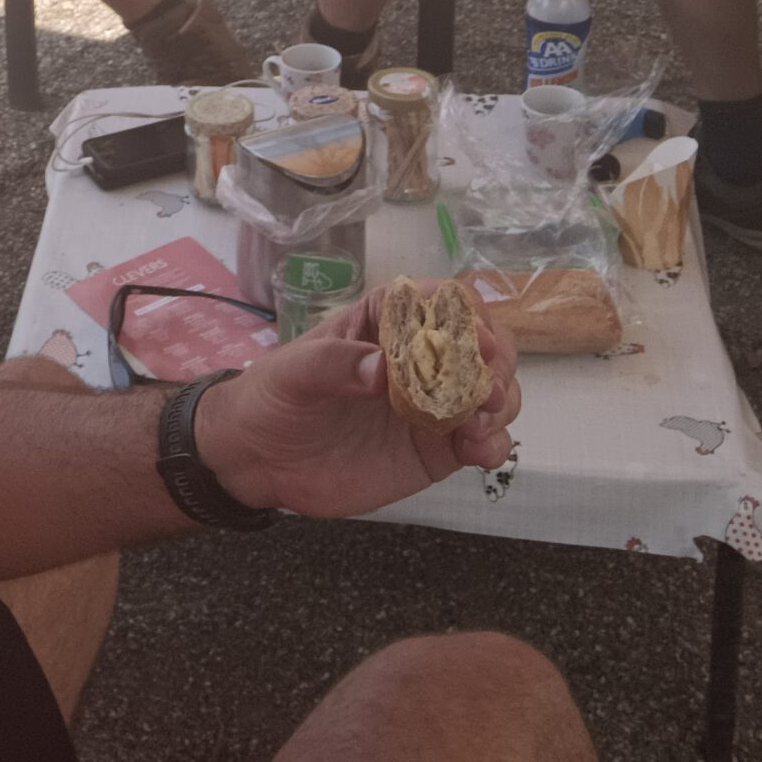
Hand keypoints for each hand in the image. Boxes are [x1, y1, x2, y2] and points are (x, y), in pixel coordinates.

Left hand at [193, 286, 519, 518]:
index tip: (474, 341)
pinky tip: (480, 453)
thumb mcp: (294, 371)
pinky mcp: (437, 448)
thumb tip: (383, 370)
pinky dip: (495, 444)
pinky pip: (483, 441)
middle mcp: (422, 358)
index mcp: (387, 322)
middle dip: (497, 362)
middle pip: (483, 345)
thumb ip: (336, 366)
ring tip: (478, 425)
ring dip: (501, 403)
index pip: (441, 301)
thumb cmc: (274, 397)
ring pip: (493, 391)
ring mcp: (434, 404)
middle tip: (486, 390)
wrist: (260, 459)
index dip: (466, 316)